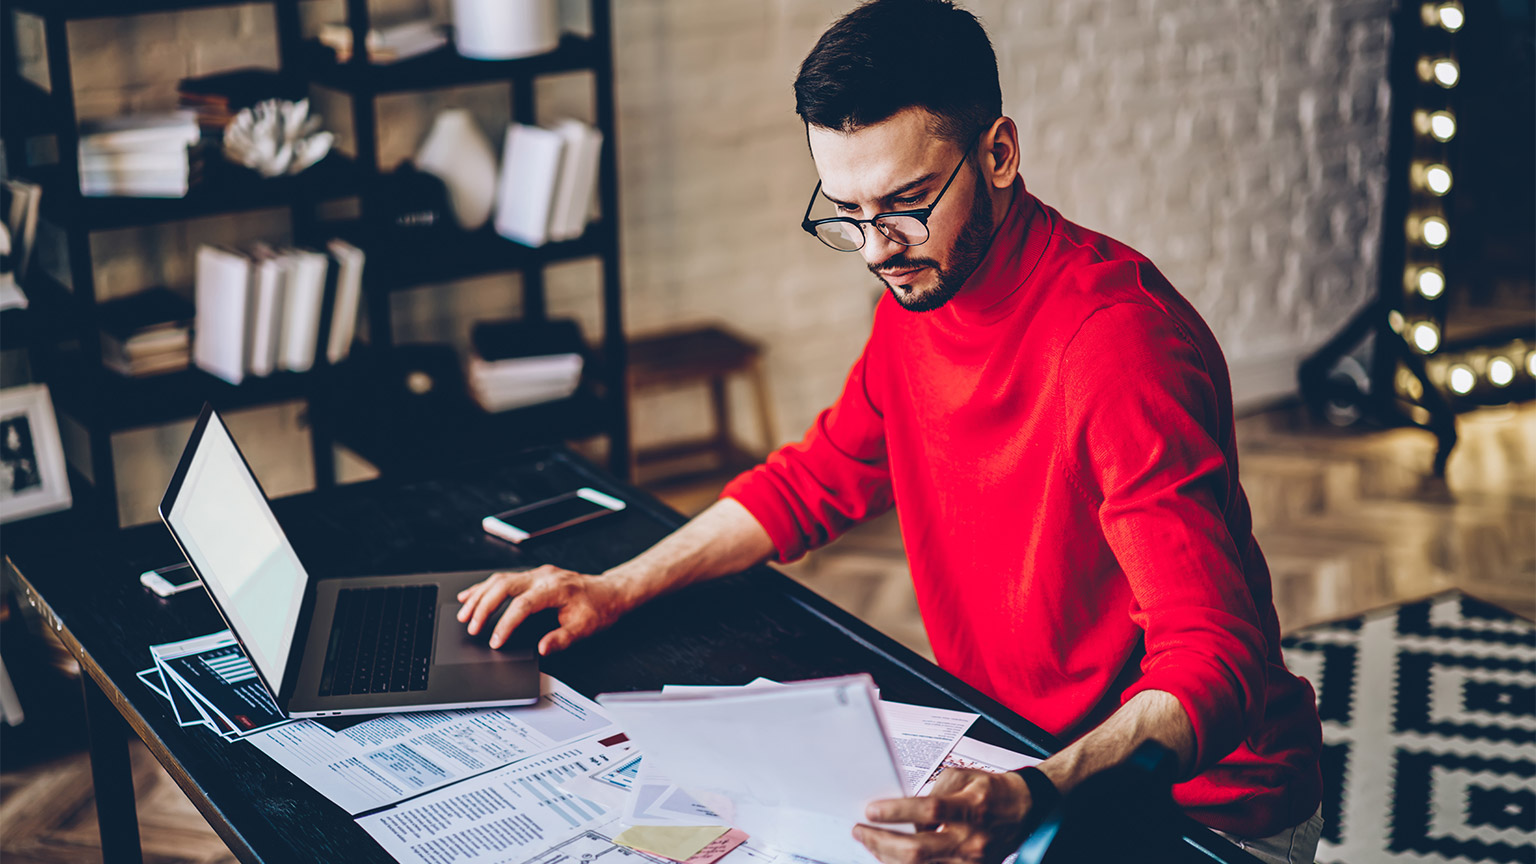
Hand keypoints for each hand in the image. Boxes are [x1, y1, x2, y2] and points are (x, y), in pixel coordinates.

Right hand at [455, 565, 632, 654]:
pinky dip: (485, 588)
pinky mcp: (534, 576)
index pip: (523, 605)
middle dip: (483, 607)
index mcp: (555, 589)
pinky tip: (470, 596)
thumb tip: (542, 649)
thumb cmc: (600, 609)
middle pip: (504, 586)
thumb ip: (562, 639)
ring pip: (500, 579)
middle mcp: (544, 577)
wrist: (611, 592)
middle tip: (470, 627)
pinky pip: (504, 579)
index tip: (495, 642)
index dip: (506, 624)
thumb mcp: (585, 629)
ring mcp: (538, 574)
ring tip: (463, 614)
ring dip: (479, 596)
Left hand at [855, 769, 1032, 863]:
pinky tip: (891, 856)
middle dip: (881, 842)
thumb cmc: (990, 790)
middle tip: (861, 831)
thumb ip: (932, 791)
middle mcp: (972, 839)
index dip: (897, 811)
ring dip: (888, 857)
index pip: (929, 811)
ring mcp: (972, 862)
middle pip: (918, 851)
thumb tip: (902, 808)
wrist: (1025, 809)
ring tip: (871, 843)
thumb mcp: (962, 776)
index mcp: (972, 806)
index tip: (871, 810)